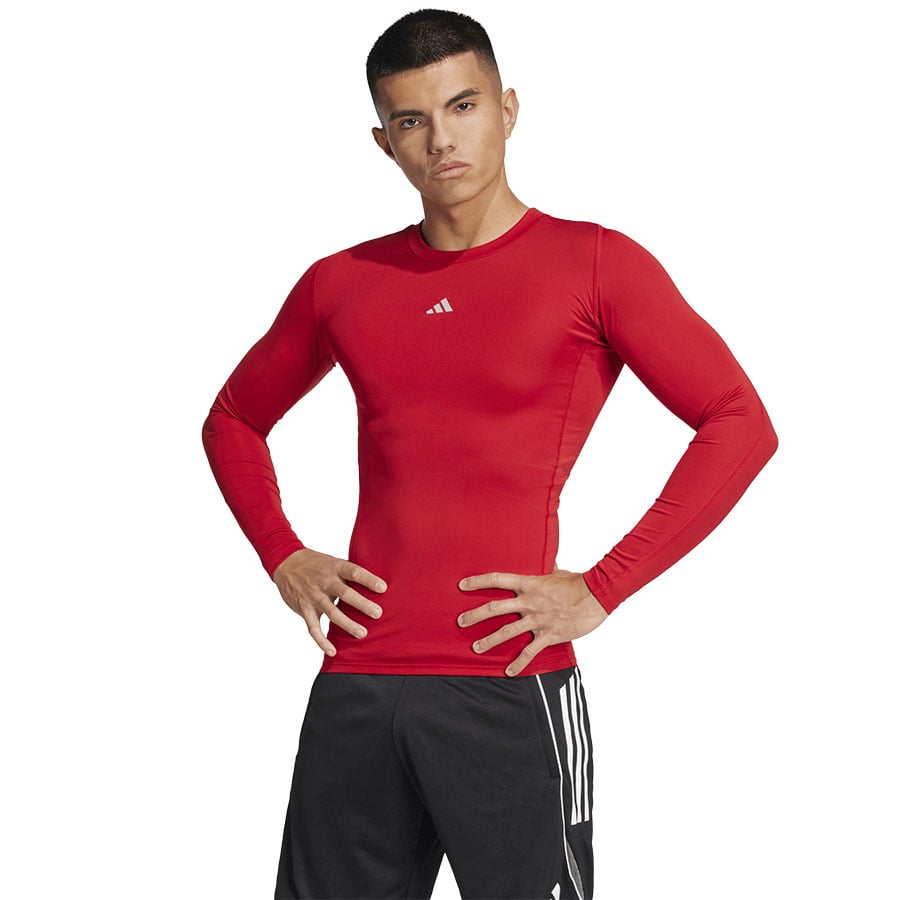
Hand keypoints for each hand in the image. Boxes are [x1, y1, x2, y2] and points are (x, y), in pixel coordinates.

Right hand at [273, 548, 386, 656]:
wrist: (286, 563)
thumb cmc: (315, 563)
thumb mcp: (333, 561)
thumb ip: (349, 573)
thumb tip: (375, 583)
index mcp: (334, 567)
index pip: (354, 572)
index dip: (368, 579)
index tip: (383, 588)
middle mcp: (325, 582)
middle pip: (345, 593)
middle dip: (362, 604)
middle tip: (378, 613)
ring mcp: (314, 596)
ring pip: (332, 612)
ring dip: (348, 624)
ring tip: (363, 633)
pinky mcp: (304, 609)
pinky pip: (313, 628)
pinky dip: (322, 641)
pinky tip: (332, 651)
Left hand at [457, 563, 607, 676]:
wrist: (596, 596)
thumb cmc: (578, 583)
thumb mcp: (558, 572)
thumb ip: (547, 570)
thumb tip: (546, 560)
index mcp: (529, 584)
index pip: (498, 580)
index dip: (478, 582)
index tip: (462, 585)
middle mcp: (529, 602)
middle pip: (495, 609)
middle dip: (475, 616)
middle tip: (460, 622)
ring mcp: (537, 620)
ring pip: (507, 632)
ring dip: (489, 640)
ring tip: (476, 647)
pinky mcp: (548, 635)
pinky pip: (530, 652)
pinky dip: (518, 663)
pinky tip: (509, 671)